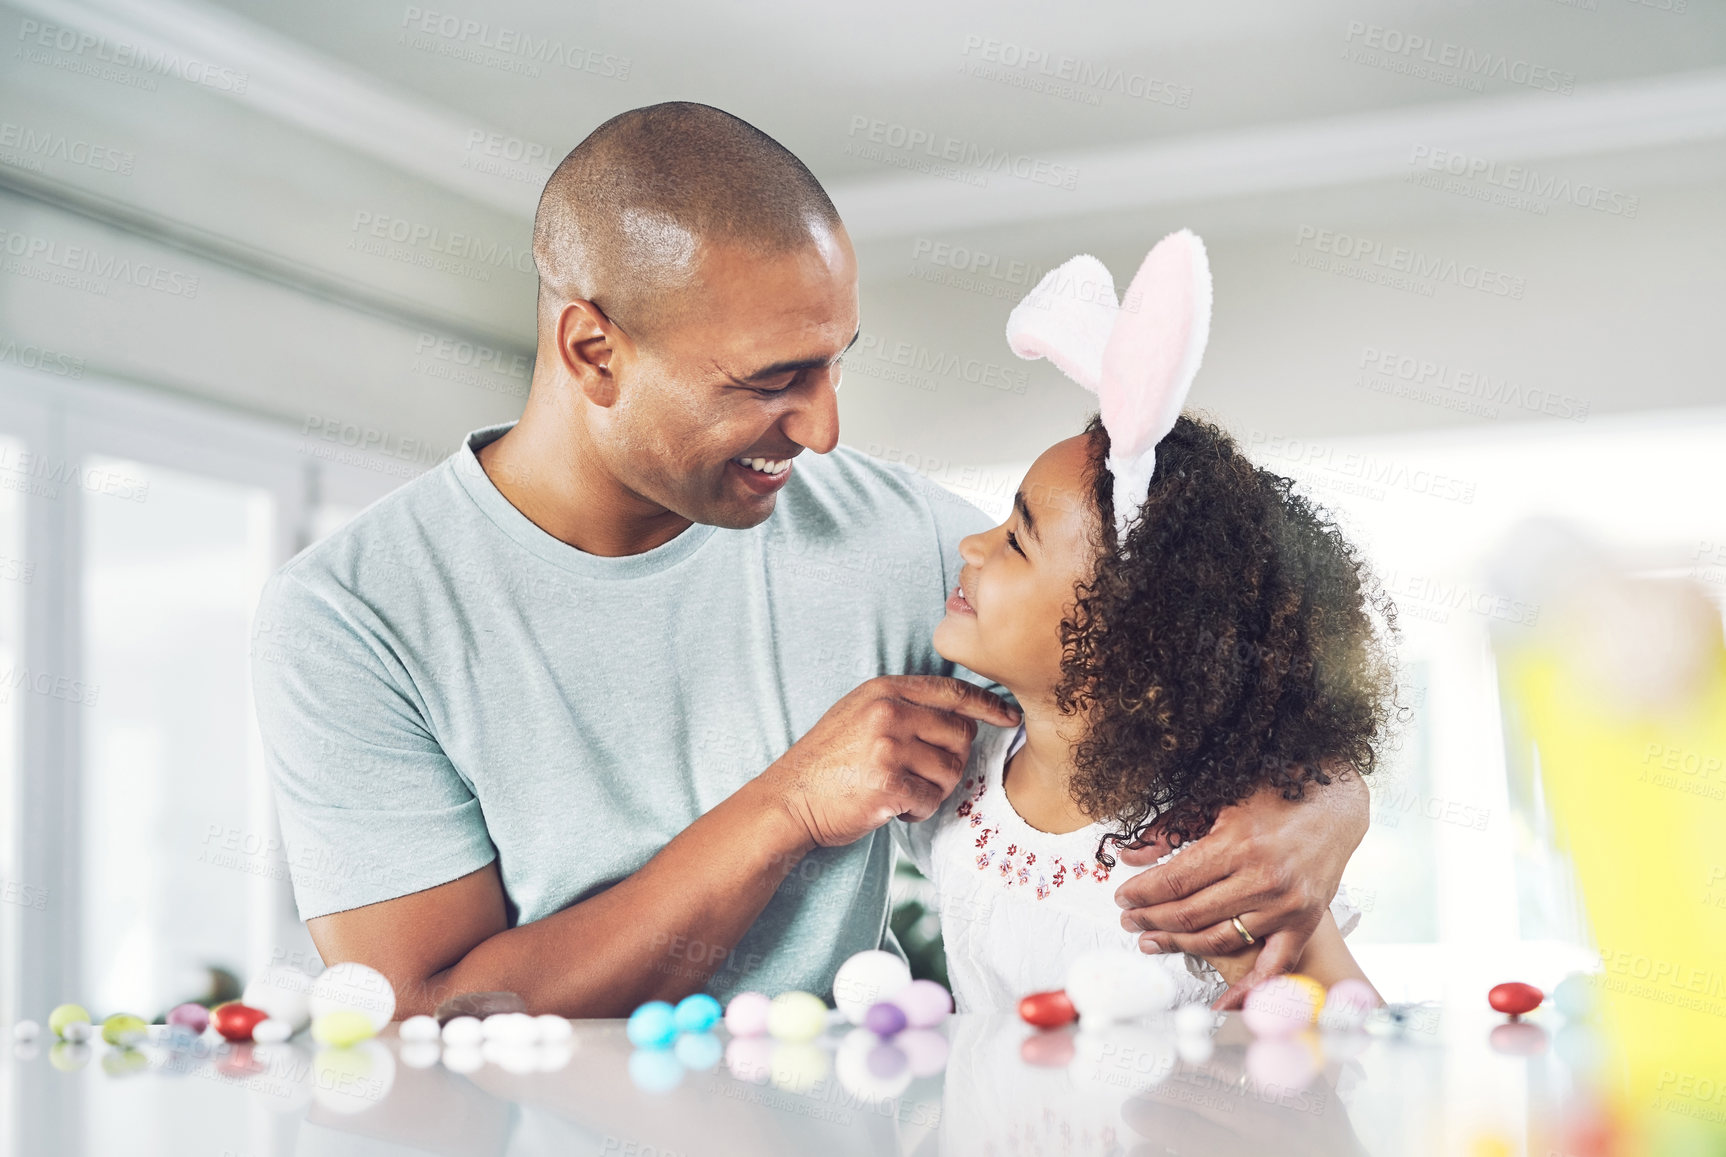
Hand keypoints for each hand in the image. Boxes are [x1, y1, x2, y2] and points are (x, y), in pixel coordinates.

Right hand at [762, 676, 1020, 848]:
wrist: (788, 800)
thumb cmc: (827, 761)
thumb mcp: (860, 713)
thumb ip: (904, 705)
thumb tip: (963, 714)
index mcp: (884, 691)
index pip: (952, 692)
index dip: (987, 705)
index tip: (1009, 716)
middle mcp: (888, 713)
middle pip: (960, 734)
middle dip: (950, 759)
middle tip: (922, 773)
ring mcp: (888, 749)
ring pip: (950, 771)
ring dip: (933, 788)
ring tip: (902, 790)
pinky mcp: (888, 786)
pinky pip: (931, 800)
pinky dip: (918, 810)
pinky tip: (893, 807)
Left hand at [1111, 763, 1367, 1008]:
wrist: (1335, 809)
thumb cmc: (1276, 799)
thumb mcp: (1219, 802)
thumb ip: (1173, 829)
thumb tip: (1131, 856)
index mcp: (1239, 844)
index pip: (1175, 881)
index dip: (1142, 893)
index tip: (1123, 898)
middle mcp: (1262, 879)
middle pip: (1190, 913)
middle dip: (1151, 919)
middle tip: (1128, 921)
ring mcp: (1285, 906)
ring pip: (1219, 939)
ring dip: (1179, 945)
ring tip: (1152, 943)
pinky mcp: (1304, 923)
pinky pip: (1273, 966)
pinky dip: (1248, 990)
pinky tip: (1221, 1004)